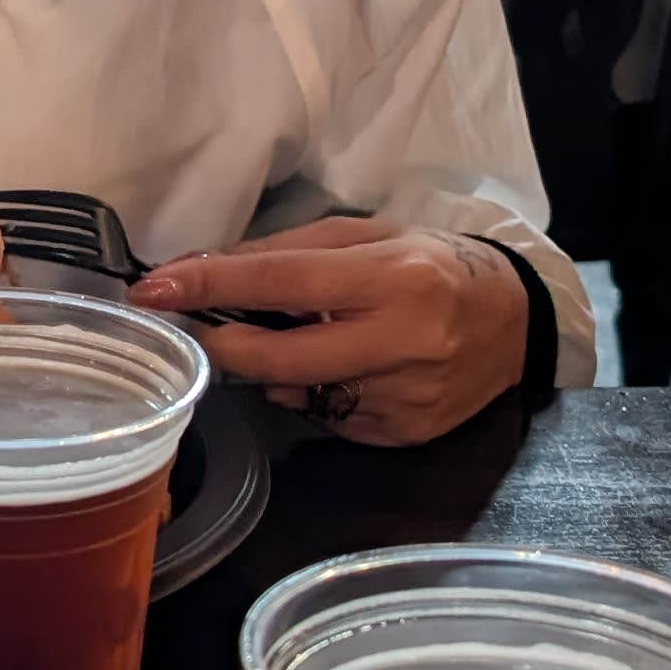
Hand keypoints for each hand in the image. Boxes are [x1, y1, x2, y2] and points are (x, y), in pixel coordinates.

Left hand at [132, 214, 527, 443]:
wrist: (517, 320)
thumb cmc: (432, 264)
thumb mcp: (369, 235)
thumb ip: (289, 251)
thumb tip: (205, 271)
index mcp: (394, 277)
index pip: (283, 282)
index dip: (212, 286)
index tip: (153, 289)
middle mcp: (404, 341)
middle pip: (281, 358)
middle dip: (222, 347)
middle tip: (188, 332)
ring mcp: (407, 397)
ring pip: (300, 394)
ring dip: (274, 371)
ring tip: (302, 339)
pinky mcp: (407, 434)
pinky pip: (331, 420)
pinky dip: (316, 395)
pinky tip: (341, 370)